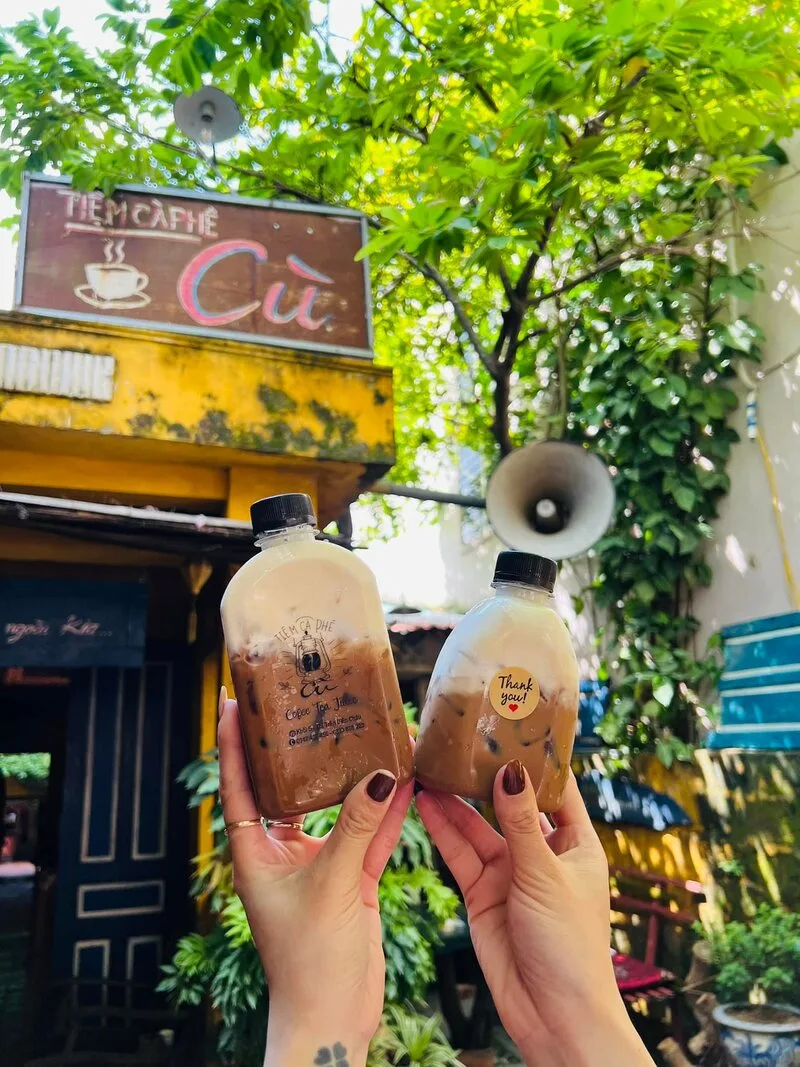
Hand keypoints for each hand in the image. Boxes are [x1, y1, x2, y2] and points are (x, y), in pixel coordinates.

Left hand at [218, 691, 412, 1066]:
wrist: (333, 1019)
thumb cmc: (309, 961)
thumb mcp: (332, 885)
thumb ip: (358, 827)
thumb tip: (381, 775)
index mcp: (255, 853)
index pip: (238, 785)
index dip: (234, 742)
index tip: (233, 700)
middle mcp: (282, 853)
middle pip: (290, 789)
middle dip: (304, 752)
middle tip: (312, 705)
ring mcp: (318, 866)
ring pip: (337, 810)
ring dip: (356, 779)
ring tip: (373, 734)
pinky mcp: (350, 881)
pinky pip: (368, 836)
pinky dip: (386, 813)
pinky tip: (405, 781)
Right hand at [416, 763, 654, 1066]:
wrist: (553, 1014)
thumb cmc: (570, 945)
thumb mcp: (546, 875)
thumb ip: (521, 823)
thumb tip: (511, 769)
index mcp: (576, 842)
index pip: (557, 786)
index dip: (536, 755)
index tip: (513, 719)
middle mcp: (541, 851)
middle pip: (509, 801)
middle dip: (484, 773)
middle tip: (456, 737)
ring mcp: (510, 872)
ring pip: (477, 825)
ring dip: (455, 798)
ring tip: (428, 762)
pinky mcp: (482, 893)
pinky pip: (460, 853)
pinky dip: (442, 829)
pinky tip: (424, 801)